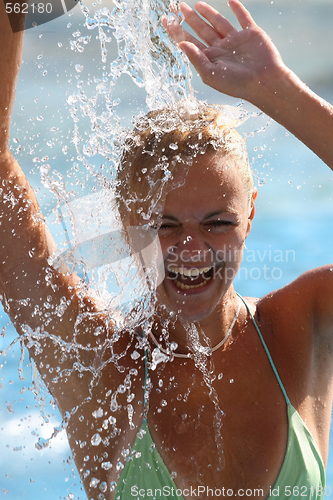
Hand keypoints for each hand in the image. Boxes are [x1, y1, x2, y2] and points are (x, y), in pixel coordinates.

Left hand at [163, 0, 285, 105]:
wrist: (264, 82)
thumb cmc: (237, 84)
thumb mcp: (211, 74)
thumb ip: (196, 59)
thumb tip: (180, 43)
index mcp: (210, 59)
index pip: (190, 42)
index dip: (177, 31)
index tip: (166, 19)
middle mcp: (221, 49)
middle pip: (202, 30)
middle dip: (190, 19)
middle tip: (179, 6)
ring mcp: (236, 40)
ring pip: (219, 22)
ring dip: (209, 13)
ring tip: (197, 4)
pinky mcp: (251, 34)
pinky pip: (243, 18)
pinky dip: (238, 8)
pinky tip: (230, 1)